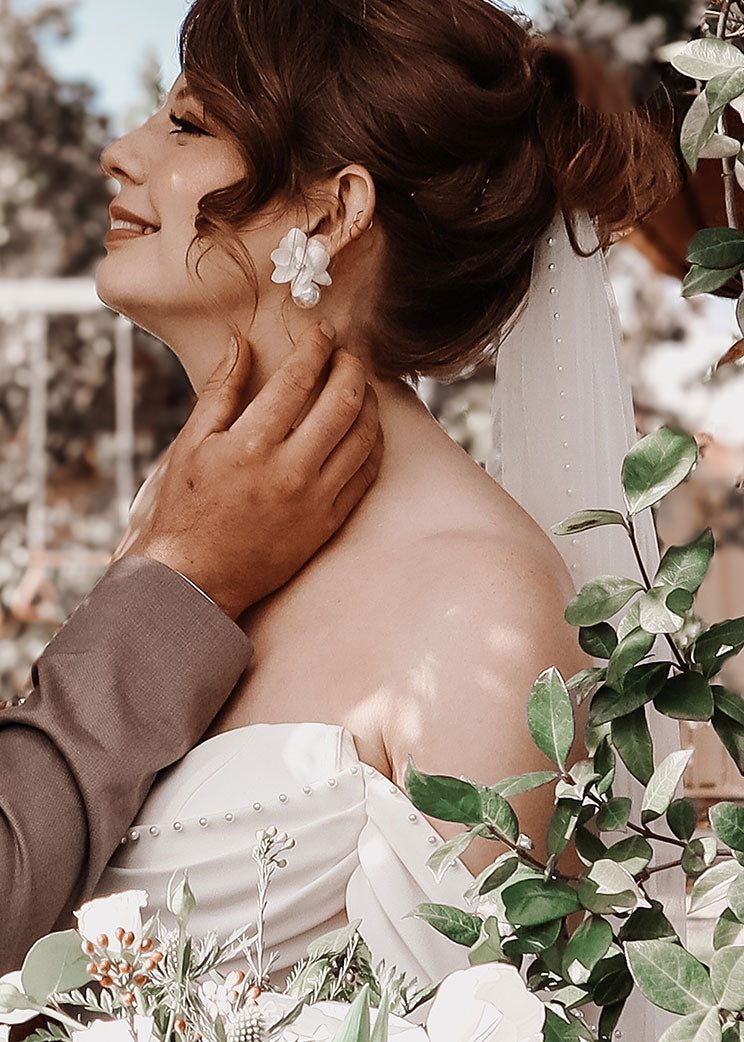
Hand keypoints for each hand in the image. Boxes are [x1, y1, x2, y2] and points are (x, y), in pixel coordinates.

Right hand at [115, 324, 382, 617]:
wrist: (197, 578)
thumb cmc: (187, 508)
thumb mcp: (192, 443)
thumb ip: (221, 391)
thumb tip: (241, 343)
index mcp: (251, 445)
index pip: (298, 380)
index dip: (316, 347)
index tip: (323, 332)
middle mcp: (290, 470)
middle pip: (343, 402)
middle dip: (352, 367)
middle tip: (348, 354)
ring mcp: (315, 500)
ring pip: (364, 437)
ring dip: (369, 402)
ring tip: (360, 386)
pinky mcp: (329, 523)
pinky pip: (366, 474)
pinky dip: (373, 444)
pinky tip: (367, 428)